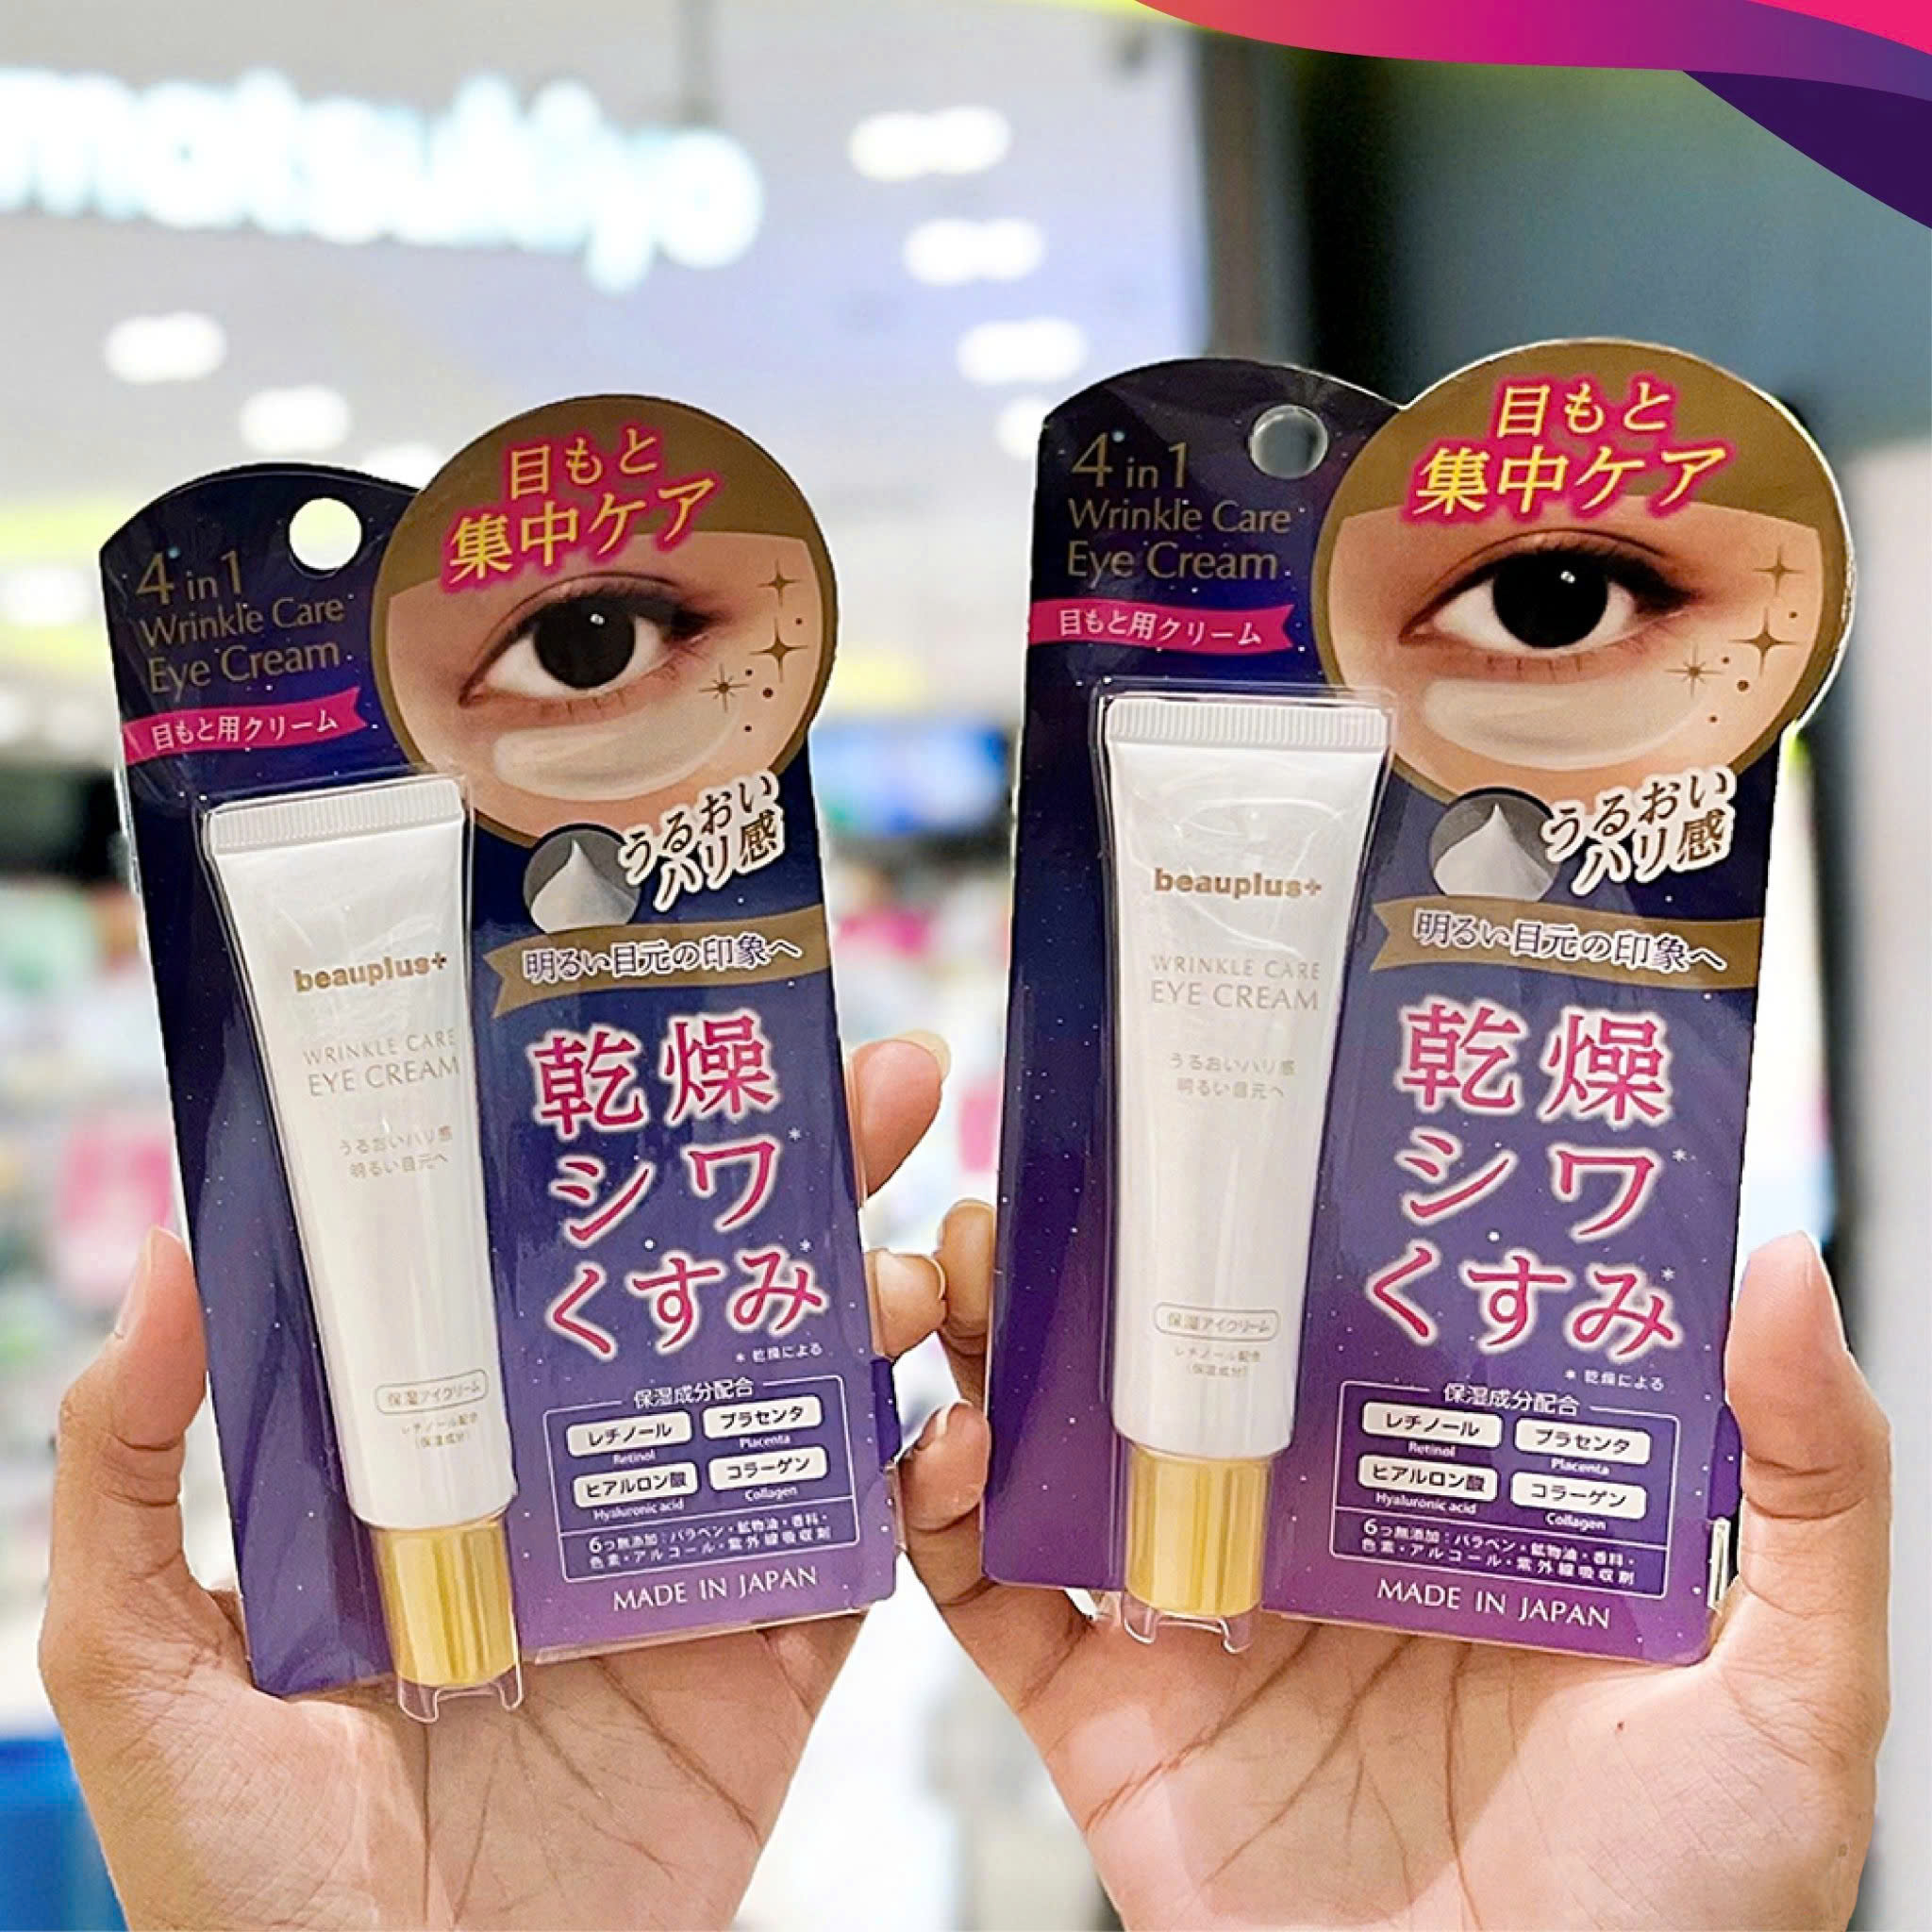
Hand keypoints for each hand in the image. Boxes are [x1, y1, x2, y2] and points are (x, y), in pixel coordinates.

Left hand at [41, 1034, 949, 1930]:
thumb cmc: (247, 1889)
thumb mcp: (146, 1668)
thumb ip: (142, 1475)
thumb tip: (173, 1258)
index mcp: (460, 1455)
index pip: (560, 1260)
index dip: (634, 1149)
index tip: (700, 1045)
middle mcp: (585, 1484)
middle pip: (717, 1293)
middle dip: (813, 1179)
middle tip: (896, 1081)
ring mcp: (691, 1565)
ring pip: (816, 1393)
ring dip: (885, 1305)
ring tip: (919, 1256)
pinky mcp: (774, 1667)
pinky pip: (873, 1548)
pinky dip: (931, 1475)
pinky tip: (952, 1417)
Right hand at [907, 1213, 1888, 1930]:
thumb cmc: (1689, 1906)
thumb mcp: (1791, 1685)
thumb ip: (1809, 1483)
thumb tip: (1776, 1269)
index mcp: (1433, 1500)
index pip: (1331, 1323)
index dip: (1263, 1220)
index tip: (1217, 1121)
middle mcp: (1302, 1544)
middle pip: (1174, 1367)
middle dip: (1100, 1266)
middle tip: (1056, 1170)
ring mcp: (1197, 1630)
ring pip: (1066, 1455)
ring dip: (997, 1353)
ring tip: (967, 1267)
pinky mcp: (1115, 1728)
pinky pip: (998, 1609)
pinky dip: (940, 1523)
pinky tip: (938, 1447)